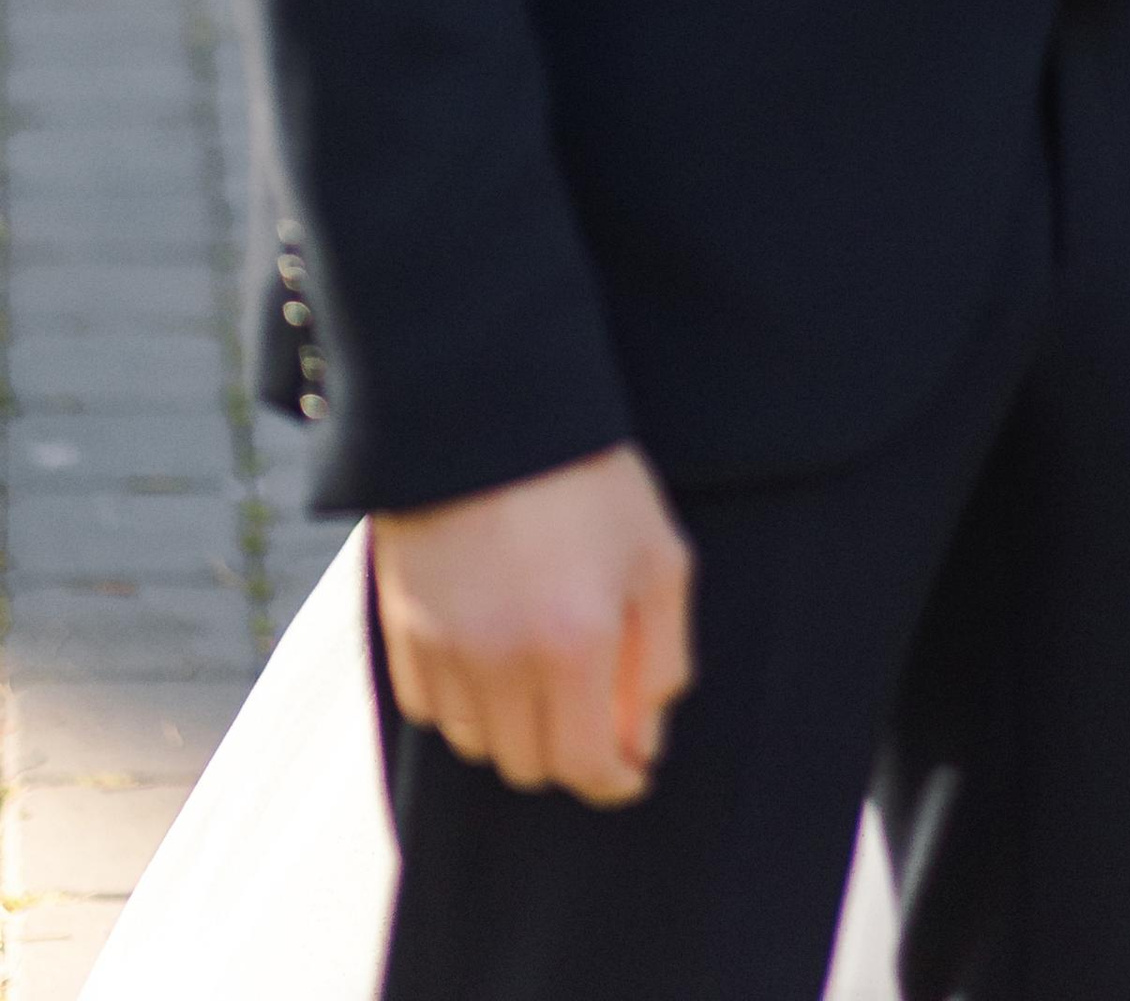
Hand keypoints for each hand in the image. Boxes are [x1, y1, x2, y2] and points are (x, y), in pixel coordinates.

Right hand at [371, 443, 693, 806]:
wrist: (489, 413)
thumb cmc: (587, 480)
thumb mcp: (659, 556)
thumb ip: (663, 659)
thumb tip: (644, 739)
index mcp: (574, 644)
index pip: (588, 765)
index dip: (615, 779)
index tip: (631, 770)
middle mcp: (501, 662)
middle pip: (530, 767)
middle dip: (569, 750)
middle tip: (592, 707)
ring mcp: (443, 649)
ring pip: (478, 745)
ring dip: (515, 729)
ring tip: (541, 672)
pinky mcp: (402, 631)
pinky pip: (432, 709)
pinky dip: (464, 702)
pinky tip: (491, 656)